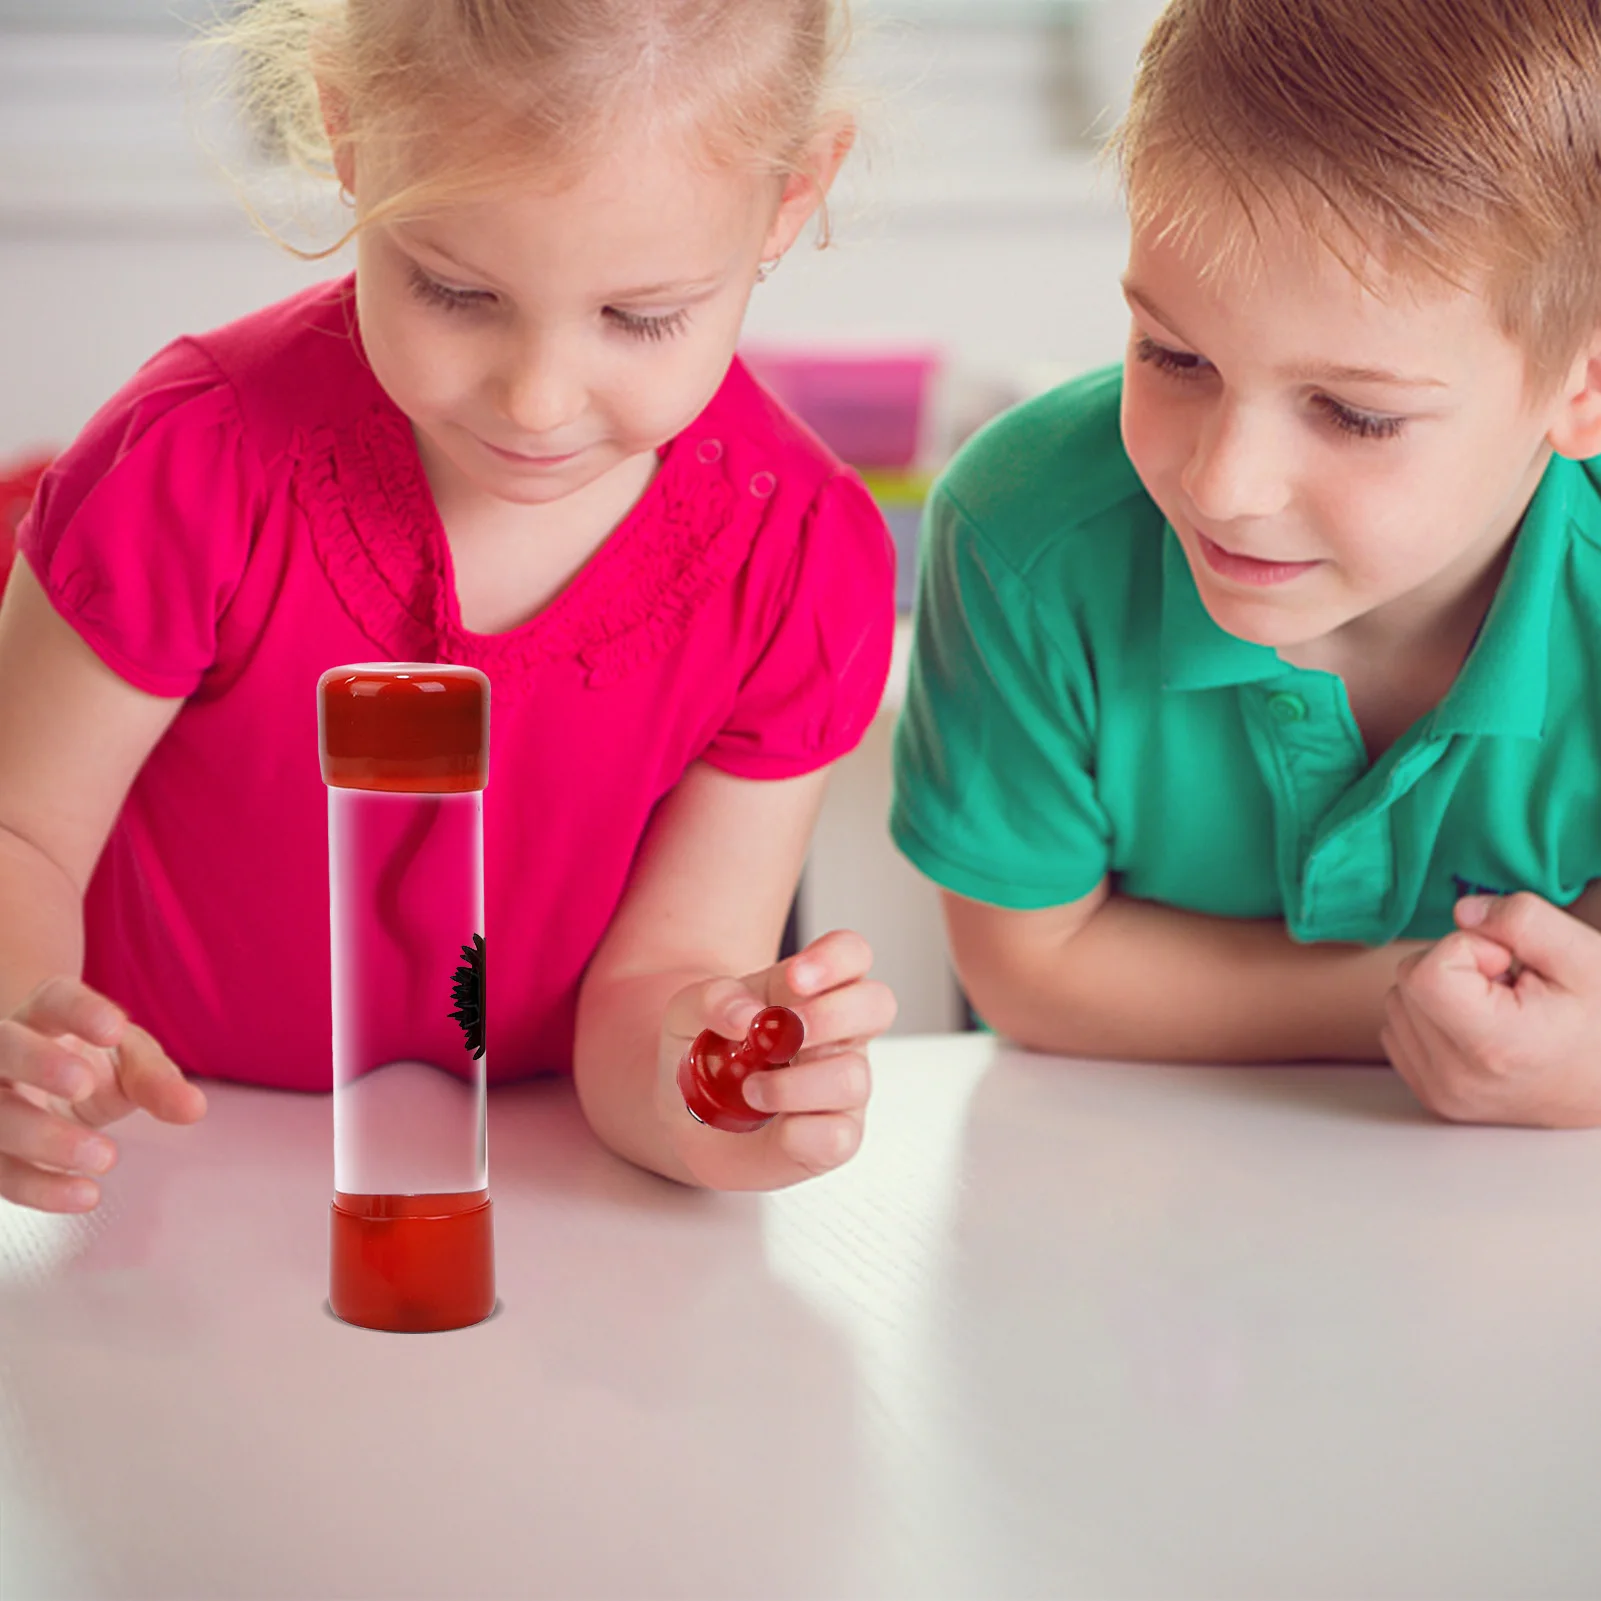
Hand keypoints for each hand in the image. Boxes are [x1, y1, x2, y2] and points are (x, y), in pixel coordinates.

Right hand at [0, 976, 206, 1211]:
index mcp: (43, 1016)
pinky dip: (41, 1189)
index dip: (79, 1010)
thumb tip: (193, 1108)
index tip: (114, 1028)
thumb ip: (156, 1079)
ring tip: (106, 1156)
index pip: (54, 998)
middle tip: (84, 1086)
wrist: (46, 1088)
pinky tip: (86, 1195)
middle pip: (2, 1048)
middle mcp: (2, 1054)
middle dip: (38, 1064)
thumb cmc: (89, 1062)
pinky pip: (1, 1173)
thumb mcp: (129, 1061)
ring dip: (44, 1138)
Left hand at [659, 930, 896, 1188]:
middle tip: (777, 1039)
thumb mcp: (686, 1014)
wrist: (688, 1120)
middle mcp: (839, 1034)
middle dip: (829, 1017)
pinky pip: (838, 1135)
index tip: (794, 979)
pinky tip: (773, 1126)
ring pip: (852, 1077)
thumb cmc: (704, 1056)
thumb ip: (713, 1000)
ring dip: (792, 1086)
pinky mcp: (837, 1136)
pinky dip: (796, 1133)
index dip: (835, 959)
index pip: (852, 954)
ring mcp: (844, 1085)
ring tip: (750, 1090)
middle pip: (877, 1004)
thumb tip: (746, 1016)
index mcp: (812, 991)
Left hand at [1381, 893, 1600, 1126]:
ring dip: (1440, 991)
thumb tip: (1463, 912)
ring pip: (1399, 1003)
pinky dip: (1430, 1017)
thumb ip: (1521, 920)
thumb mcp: (1584, 954)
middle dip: (1454, 966)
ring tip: (1499, 1008)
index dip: (1465, 948)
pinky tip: (1478, 1025)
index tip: (1506, 963)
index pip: (1425, 973)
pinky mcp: (1432, 1096)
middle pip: (1408, 982)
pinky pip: (1398, 1030)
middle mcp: (1457, 1078)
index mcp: (1494, 1046)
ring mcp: (1442, 1092)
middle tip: (1509, 985)